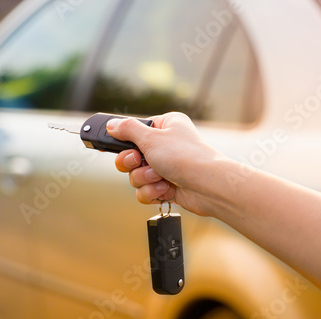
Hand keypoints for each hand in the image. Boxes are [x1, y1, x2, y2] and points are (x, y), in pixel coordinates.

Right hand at [107, 112, 223, 215]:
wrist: (209, 187)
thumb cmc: (185, 157)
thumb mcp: (151, 137)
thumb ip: (127, 130)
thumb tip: (111, 125)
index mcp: (165, 126)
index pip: (134, 131)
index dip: (123, 141)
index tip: (111, 146)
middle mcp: (165, 145)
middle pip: (131, 156)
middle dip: (132, 163)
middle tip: (138, 161)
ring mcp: (166, 167)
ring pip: (136, 176)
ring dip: (144, 179)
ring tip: (159, 177)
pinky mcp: (167, 187)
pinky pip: (145, 191)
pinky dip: (152, 192)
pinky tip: (165, 189)